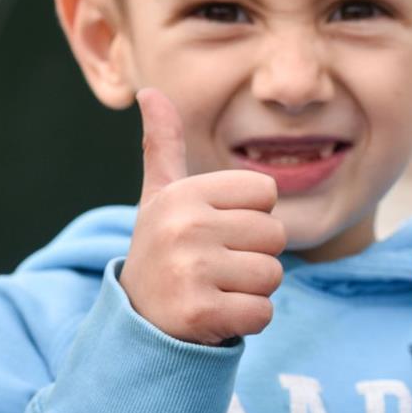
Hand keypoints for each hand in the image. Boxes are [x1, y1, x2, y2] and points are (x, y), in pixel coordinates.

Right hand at [120, 89, 286, 344]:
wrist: (137, 321)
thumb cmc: (162, 250)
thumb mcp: (160, 196)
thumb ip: (163, 144)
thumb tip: (149, 91)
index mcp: (183, 193)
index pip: (265, 192)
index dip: (248, 216)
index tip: (214, 232)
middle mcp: (185, 226)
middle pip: (274, 234)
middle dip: (253, 256)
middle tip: (213, 266)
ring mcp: (191, 270)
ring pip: (272, 275)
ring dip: (251, 290)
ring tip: (214, 289)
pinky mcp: (201, 313)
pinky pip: (262, 312)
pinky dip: (246, 321)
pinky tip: (214, 314)